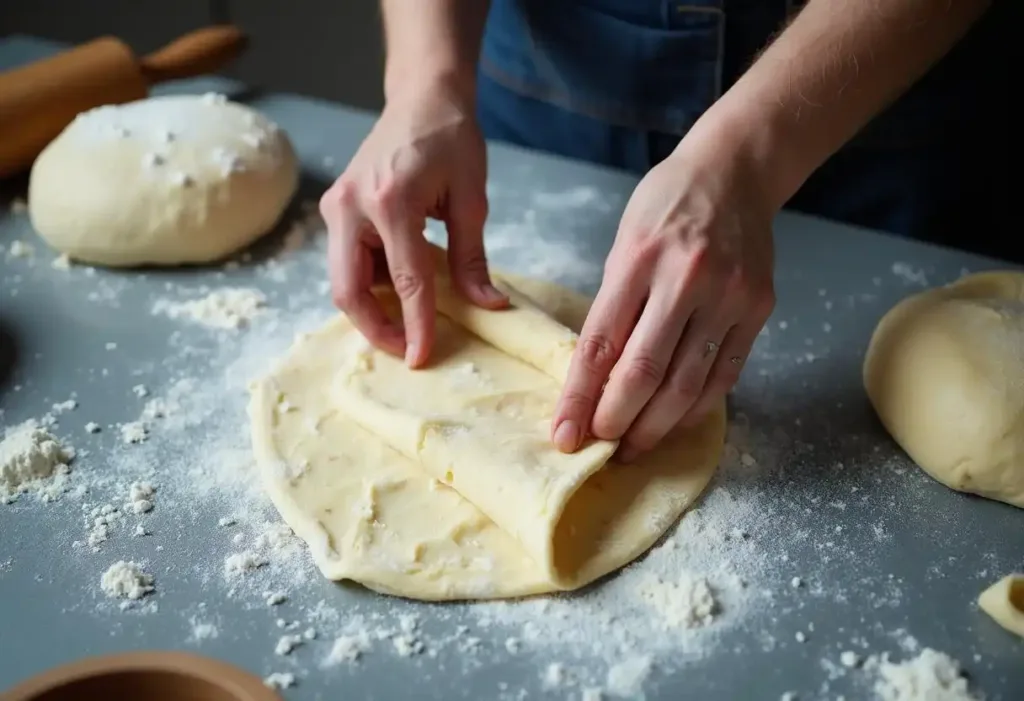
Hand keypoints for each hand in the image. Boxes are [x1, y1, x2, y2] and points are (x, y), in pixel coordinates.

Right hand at [319, 84, 506, 366]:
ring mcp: (337, 207)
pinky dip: (370, 283)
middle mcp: (351, 207)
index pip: (405, 281)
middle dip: (376, 329)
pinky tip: (399, 288)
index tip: (423, 359)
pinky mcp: (335, 209)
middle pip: (349, 291)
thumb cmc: (451, 138)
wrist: (421, 97)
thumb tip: (488, 306)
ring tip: (408, 322)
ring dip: (371, 309)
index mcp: (390, 201)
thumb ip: (473, 257)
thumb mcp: (471, 198)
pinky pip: (346, 262)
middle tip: (408, 350)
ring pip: (342, 280)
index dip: (416, 325)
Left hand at [551, 131, 775, 458]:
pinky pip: (725, 374)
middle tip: (599, 446)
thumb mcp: (625, 242)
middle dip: (616, 420)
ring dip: (656, 426)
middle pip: (645, 371)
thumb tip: (596, 377)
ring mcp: (729, 295)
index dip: (580, 397)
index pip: (600, 343)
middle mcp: (686, 277)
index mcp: (639, 257)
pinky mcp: (758, 308)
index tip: (565, 434)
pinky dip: (696, 407)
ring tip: (633, 447)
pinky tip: (675, 423)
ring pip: (687, 383)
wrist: (735, 170)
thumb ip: (614, 305)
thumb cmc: (666, 204)